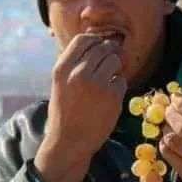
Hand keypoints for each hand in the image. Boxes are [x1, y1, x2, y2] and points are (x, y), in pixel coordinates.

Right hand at [35, 34, 126, 181]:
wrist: (69, 142)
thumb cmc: (65, 111)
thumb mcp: (60, 83)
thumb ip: (74, 63)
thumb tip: (97, 41)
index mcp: (62, 68)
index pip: (83, 39)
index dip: (95, 41)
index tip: (99, 48)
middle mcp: (78, 73)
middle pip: (102, 47)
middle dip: (109, 53)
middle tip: (109, 66)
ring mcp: (97, 84)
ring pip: (115, 60)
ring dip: (115, 69)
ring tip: (107, 82)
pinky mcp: (112, 96)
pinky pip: (121, 80)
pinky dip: (118, 87)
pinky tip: (109, 98)